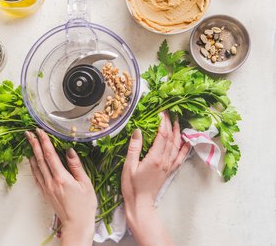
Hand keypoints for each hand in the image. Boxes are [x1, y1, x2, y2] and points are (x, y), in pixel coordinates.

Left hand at [26, 129, 96, 245]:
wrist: (76, 225)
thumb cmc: (84, 206)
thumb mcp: (85, 183)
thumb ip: (76, 166)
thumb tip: (69, 151)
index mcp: (61, 178)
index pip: (50, 155)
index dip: (44, 142)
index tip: (40, 131)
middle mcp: (51, 182)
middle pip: (40, 159)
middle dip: (34, 144)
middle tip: (29, 132)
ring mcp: (46, 188)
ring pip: (36, 167)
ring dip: (32, 153)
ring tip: (29, 142)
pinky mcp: (45, 193)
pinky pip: (37, 176)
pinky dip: (33, 166)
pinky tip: (32, 161)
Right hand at [121, 112, 189, 245]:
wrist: (140, 204)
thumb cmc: (132, 186)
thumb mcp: (129, 166)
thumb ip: (134, 148)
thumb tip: (137, 130)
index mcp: (155, 158)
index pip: (161, 135)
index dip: (162, 123)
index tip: (161, 112)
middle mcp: (165, 161)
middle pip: (171, 138)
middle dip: (171, 124)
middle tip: (170, 113)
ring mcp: (168, 166)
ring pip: (177, 146)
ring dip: (178, 133)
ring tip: (177, 122)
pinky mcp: (169, 171)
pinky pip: (180, 157)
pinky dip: (184, 148)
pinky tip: (186, 142)